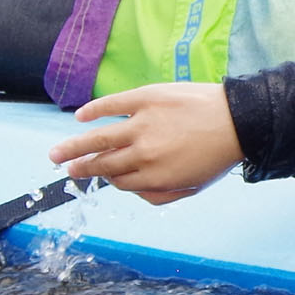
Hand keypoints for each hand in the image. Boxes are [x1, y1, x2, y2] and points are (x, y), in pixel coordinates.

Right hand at [50, 83, 242, 204]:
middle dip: (81, 168)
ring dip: (73, 147)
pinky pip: (112, 105)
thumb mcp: (193, 187)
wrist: (239, 120)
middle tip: (65, 169)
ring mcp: (143, 125)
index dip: (108, 179)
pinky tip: (80, 117)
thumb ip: (160, 196)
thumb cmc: (217, 155)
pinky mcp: (146, 98)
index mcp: (155, 177)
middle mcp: (143, 153)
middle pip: (103, 164)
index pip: (118, 181)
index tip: (100, 175)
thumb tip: (133, 192)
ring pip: (98, 139)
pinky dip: (93, 110)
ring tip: (56, 154)